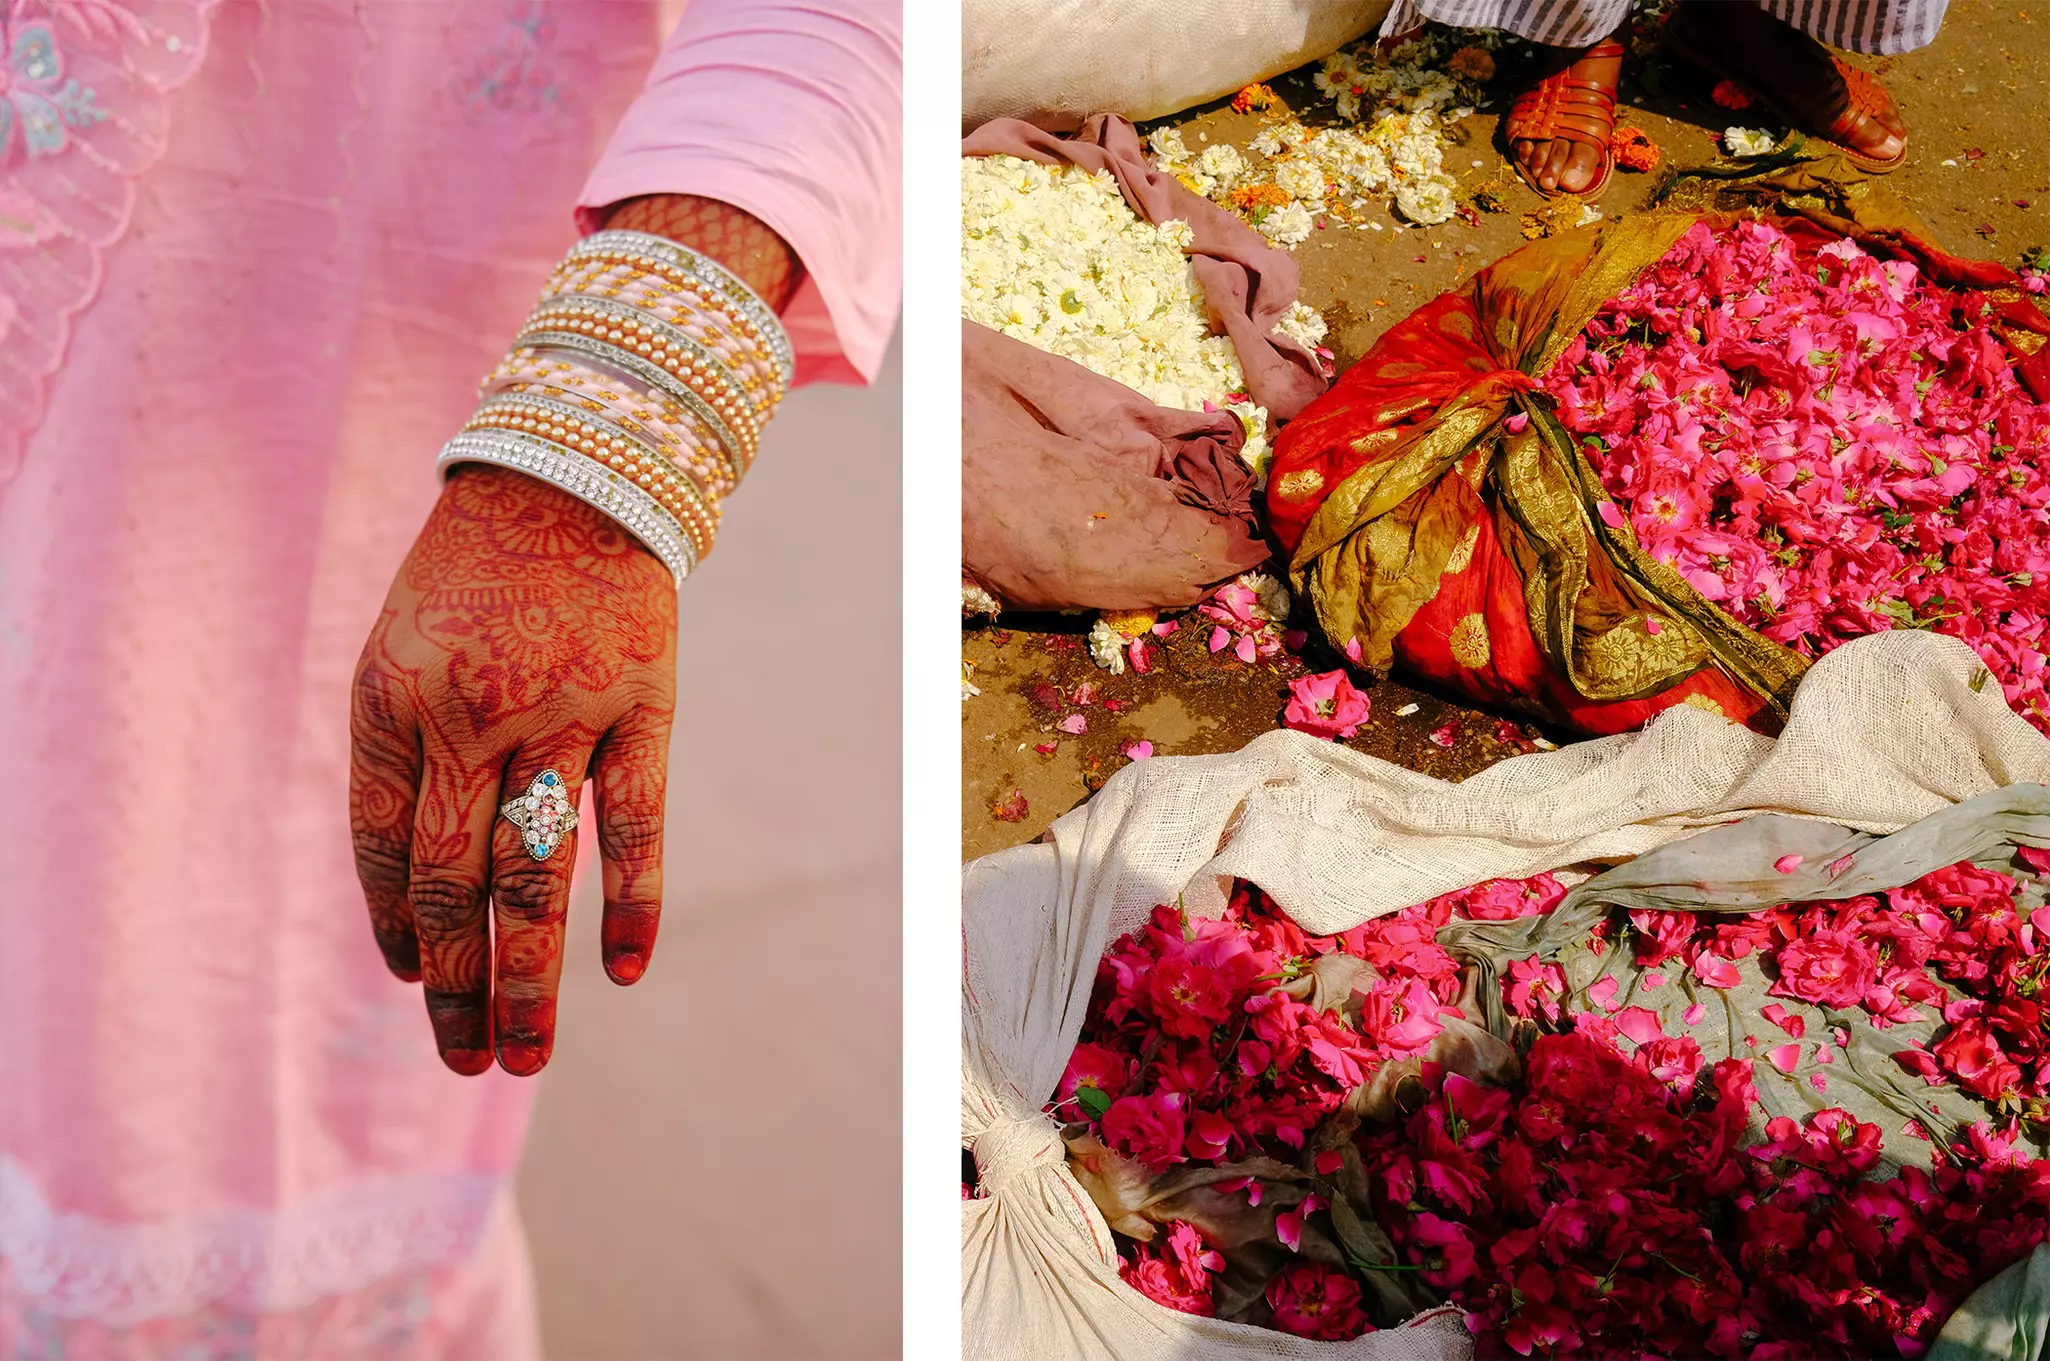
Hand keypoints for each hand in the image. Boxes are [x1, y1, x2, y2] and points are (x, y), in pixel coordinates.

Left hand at [350, 463, 677, 1074]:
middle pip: (452, 883)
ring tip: (525, 1057)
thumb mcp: (407, 646)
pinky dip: (631, 904)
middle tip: (470, 1062)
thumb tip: (420, 892)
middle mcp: (468, 714)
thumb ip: (408, 753)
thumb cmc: (480, 572)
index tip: (420, 981)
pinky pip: (635, 824)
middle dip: (458, 987)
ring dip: (528, 976)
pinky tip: (623, 972)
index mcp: (393, 700)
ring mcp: (558, 711)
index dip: (398, 928)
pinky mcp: (640, 704)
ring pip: (535, 874)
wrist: (575, 470)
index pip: (381, 848)